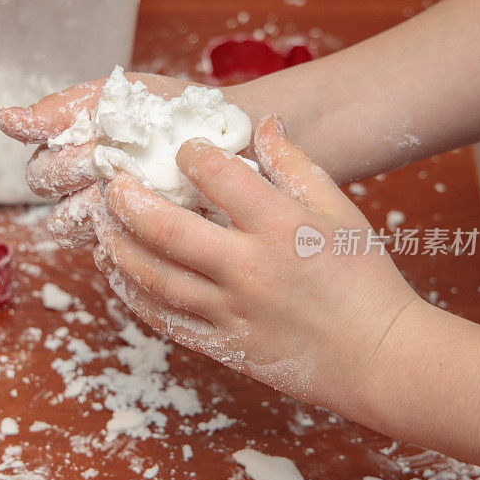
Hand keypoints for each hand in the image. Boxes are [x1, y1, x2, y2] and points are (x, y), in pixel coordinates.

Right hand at [0, 73, 198, 247]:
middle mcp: (85, 194)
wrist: (231, 133)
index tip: (93, 148)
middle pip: (51, 206)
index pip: (41, 175)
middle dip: (76, 179)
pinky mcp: (138, 244)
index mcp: (74, 161)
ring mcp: (111, 222)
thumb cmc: (172, 111)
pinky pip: (106, 253)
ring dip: (92, 212)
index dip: (61, 165)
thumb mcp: (117, 98)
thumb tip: (2, 118)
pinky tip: (145, 219)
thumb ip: (61, 109)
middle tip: (109, 162)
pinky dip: (118, 237)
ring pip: (70, 231)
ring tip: (126, 192)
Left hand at [93, 115, 419, 411]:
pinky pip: (165, 320)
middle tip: (109, 182)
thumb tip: (263, 124)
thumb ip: (296, 165)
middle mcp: (247, 269)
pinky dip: (134, 296)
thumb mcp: (340, 211)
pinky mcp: (223, 346)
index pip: (218, 176)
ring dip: (117, 246)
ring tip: (100, 224)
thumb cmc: (364, 279)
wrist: (378, 356)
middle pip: (165, 228)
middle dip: (126, 199)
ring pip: (153, 277)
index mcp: (280, 228)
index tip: (182, 148)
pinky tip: (119, 274)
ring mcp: (230, 312)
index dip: (191, 153)